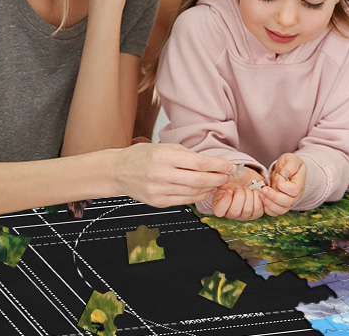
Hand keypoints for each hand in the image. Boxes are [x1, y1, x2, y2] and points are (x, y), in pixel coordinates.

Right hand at [113, 142, 233, 207]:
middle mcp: (161, 174)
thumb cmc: (141, 156)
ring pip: (194, 193)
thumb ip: (186, 155)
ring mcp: (159, 190)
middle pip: (200, 180)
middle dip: (219, 179)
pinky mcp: (157, 202)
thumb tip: (210, 163)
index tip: (230, 166)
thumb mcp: (163, 146)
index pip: (199, 162)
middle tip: (228, 176)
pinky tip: (204, 191)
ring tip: (218, 183)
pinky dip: (198, 196)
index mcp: (164, 156)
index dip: (218, 165)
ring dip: (210, 189)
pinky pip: (184, 201)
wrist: (118, 171)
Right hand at [211, 166, 265, 220]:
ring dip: (249, 195)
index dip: (225, 200)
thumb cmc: (235, 178)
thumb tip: (223, 178)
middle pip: (234, 212)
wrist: (248, 178)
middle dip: (239, 195)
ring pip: (247, 210)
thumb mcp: (226, 177)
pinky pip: (258, 209)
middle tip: (240, 187)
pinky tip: (255, 191)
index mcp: (219, 206)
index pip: (219, 212)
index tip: (229, 190)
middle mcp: (231, 214)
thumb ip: (222, 179)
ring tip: (248, 188)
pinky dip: (257, 197)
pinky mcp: (256, 214)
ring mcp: (244, 216)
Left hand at [260, 153, 306, 215]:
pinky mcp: (281, 205)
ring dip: (269, 203)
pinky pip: (275, 212)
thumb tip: (285, 174)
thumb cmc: (288, 164)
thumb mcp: (290, 158)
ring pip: (281, 209)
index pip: (295, 190)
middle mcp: (296, 195)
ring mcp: (289, 201)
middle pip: (288, 202)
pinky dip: (267, 209)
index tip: (277, 177)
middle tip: (264, 189)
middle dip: (273, 196)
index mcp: (300, 183)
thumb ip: (290, 165)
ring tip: (261, 194)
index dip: (284, 185)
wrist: (285, 170)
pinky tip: (263, 199)